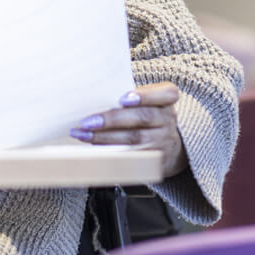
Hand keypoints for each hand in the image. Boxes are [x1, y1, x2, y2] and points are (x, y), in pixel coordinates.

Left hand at [70, 82, 187, 175]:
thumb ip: (130, 96)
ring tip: (83, 134)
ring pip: (134, 139)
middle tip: (88, 121)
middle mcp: (168, 119)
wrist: (170, 146)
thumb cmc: (149, 115)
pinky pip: (131, 156)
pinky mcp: (155, 160)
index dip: (144, 96)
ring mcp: (163, 141)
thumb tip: (94, 97)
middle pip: (142, 117)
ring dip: (104, 137)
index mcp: (167, 99)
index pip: (166, 93)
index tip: (123, 98)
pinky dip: (110, 151)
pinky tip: (94, 147)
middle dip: (112, 119)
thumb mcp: (149, 100)